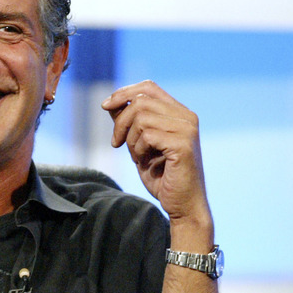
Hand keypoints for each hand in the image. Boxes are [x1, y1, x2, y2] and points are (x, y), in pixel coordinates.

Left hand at [101, 80, 209, 226]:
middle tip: (117, 143)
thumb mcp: (140, 144)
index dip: (124, 92)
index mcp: (179, 113)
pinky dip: (138, 150)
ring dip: (130, 140)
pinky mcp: (183, 145)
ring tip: (137, 156)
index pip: (148, 87)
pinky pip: (147, 136)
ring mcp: (187, 129)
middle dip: (121, 122)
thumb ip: (130, 123)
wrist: (182, 205)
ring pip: (141, 118)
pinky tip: (145, 162)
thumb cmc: (162, 176)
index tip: (106, 106)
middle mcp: (186, 117)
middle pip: (140, 101)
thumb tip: (112, 103)